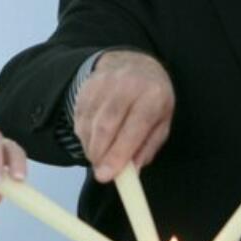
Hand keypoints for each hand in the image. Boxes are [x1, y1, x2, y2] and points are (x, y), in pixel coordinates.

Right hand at [74, 50, 173, 181]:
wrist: (134, 64)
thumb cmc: (151, 99)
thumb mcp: (161, 122)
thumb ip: (147, 148)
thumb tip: (131, 173)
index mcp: (152, 95)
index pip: (133, 128)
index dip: (118, 154)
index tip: (106, 176)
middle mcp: (127, 85)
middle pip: (106, 126)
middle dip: (100, 155)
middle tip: (100, 173)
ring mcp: (103, 83)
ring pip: (89, 124)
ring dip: (91, 147)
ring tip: (99, 156)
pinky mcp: (86, 86)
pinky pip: (79, 118)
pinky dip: (83, 135)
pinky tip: (93, 139)